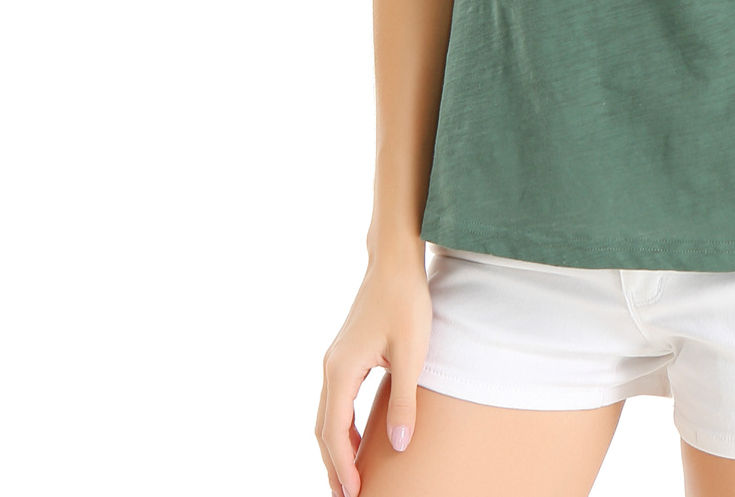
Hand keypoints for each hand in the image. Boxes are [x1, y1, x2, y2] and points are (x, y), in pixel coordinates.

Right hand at [316, 253, 432, 496]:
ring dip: (336, 447)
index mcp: (342, 370)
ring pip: (326, 415)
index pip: (335, 431)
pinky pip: (335, 400)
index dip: (343, 466)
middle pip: (323, 428)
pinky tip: (357, 438)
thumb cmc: (405, 302)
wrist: (395, 261)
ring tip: (349, 478)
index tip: (355, 494)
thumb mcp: (411, 354)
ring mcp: (335, 359)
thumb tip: (399, 445)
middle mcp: (331, 367)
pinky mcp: (345, 354)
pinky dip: (341, 426)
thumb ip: (404, 401)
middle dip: (333, 465)